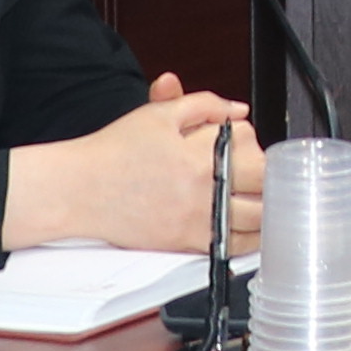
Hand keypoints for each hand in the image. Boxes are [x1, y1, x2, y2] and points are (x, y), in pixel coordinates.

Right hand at [13, 78, 260, 254]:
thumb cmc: (114, 152)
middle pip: (264, 186)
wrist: (80, 189)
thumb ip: (204, 105)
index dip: (256, 145)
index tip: (253, 148)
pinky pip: (235, 245)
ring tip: (268, 202)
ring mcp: (197, 219)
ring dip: (269, 210)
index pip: (253, 148)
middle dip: (270, 179)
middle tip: (265, 177)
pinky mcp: (187, 242)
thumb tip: (238, 110)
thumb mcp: (158, 115)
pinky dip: (250, 238)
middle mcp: (203, 189)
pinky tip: (252, 228)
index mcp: (200, 155)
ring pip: (258, 221)